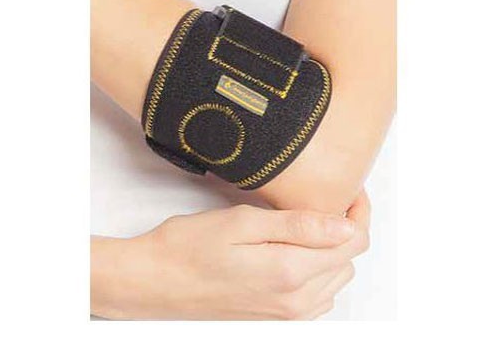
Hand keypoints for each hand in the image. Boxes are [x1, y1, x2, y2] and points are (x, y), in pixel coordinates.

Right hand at [91, 194, 369, 319]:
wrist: (154, 282)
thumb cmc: (189, 248)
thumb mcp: (243, 222)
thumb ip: (299, 226)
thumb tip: (345, 224)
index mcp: (290, 273)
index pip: (353, 242)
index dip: (358, 212)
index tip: (349, 191)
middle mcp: (296, 302)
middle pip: (347, 260)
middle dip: (345, 227)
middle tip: (325, 200)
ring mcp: (286, 316)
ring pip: (335, 278)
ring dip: (332, 249)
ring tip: (307, 224)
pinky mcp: (275, 320)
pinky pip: (317, 297)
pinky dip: (317, 270)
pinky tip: (295, 251)